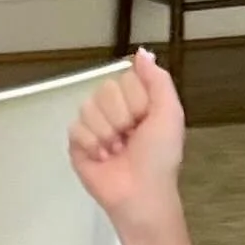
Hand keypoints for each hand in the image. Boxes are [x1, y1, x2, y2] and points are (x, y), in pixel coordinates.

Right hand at [69, 49, 185, 224]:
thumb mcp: (169, 113)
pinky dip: (92, 144)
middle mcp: (114, 110)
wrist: (141, 193)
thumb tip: (142, 52)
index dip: (137, 100)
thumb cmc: (159, 157)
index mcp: (137, 101)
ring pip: (88, 108)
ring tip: (117, 151)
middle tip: (130, 138)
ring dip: (107, 133)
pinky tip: (103, 157)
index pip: (125, 79)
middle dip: (120, 117)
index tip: (147, 120)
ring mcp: (94, 126)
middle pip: (104, 90)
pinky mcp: (77, 144)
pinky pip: (75, 128)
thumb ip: (158, 80)